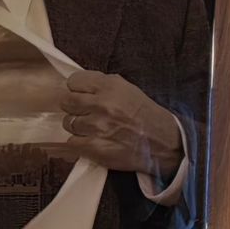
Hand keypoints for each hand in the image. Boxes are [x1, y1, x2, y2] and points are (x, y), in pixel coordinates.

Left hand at [61, 73, 183, 175]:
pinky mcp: (94, 147)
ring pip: (68, 123)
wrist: (162, 143)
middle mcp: (102, 104)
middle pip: (67, 101)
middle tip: (86, 114)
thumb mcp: (127, 89)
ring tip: (93, 130)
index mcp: (110, 86)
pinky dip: (79, 143)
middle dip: (74, 108)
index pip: (74, 81)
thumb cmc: (145, 115)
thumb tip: (77, 86)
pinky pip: (71, 142)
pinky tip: (92, 142)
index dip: (76, 89)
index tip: (81, 95)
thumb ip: (102, 85)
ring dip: (77, 127)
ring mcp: (96, 126)